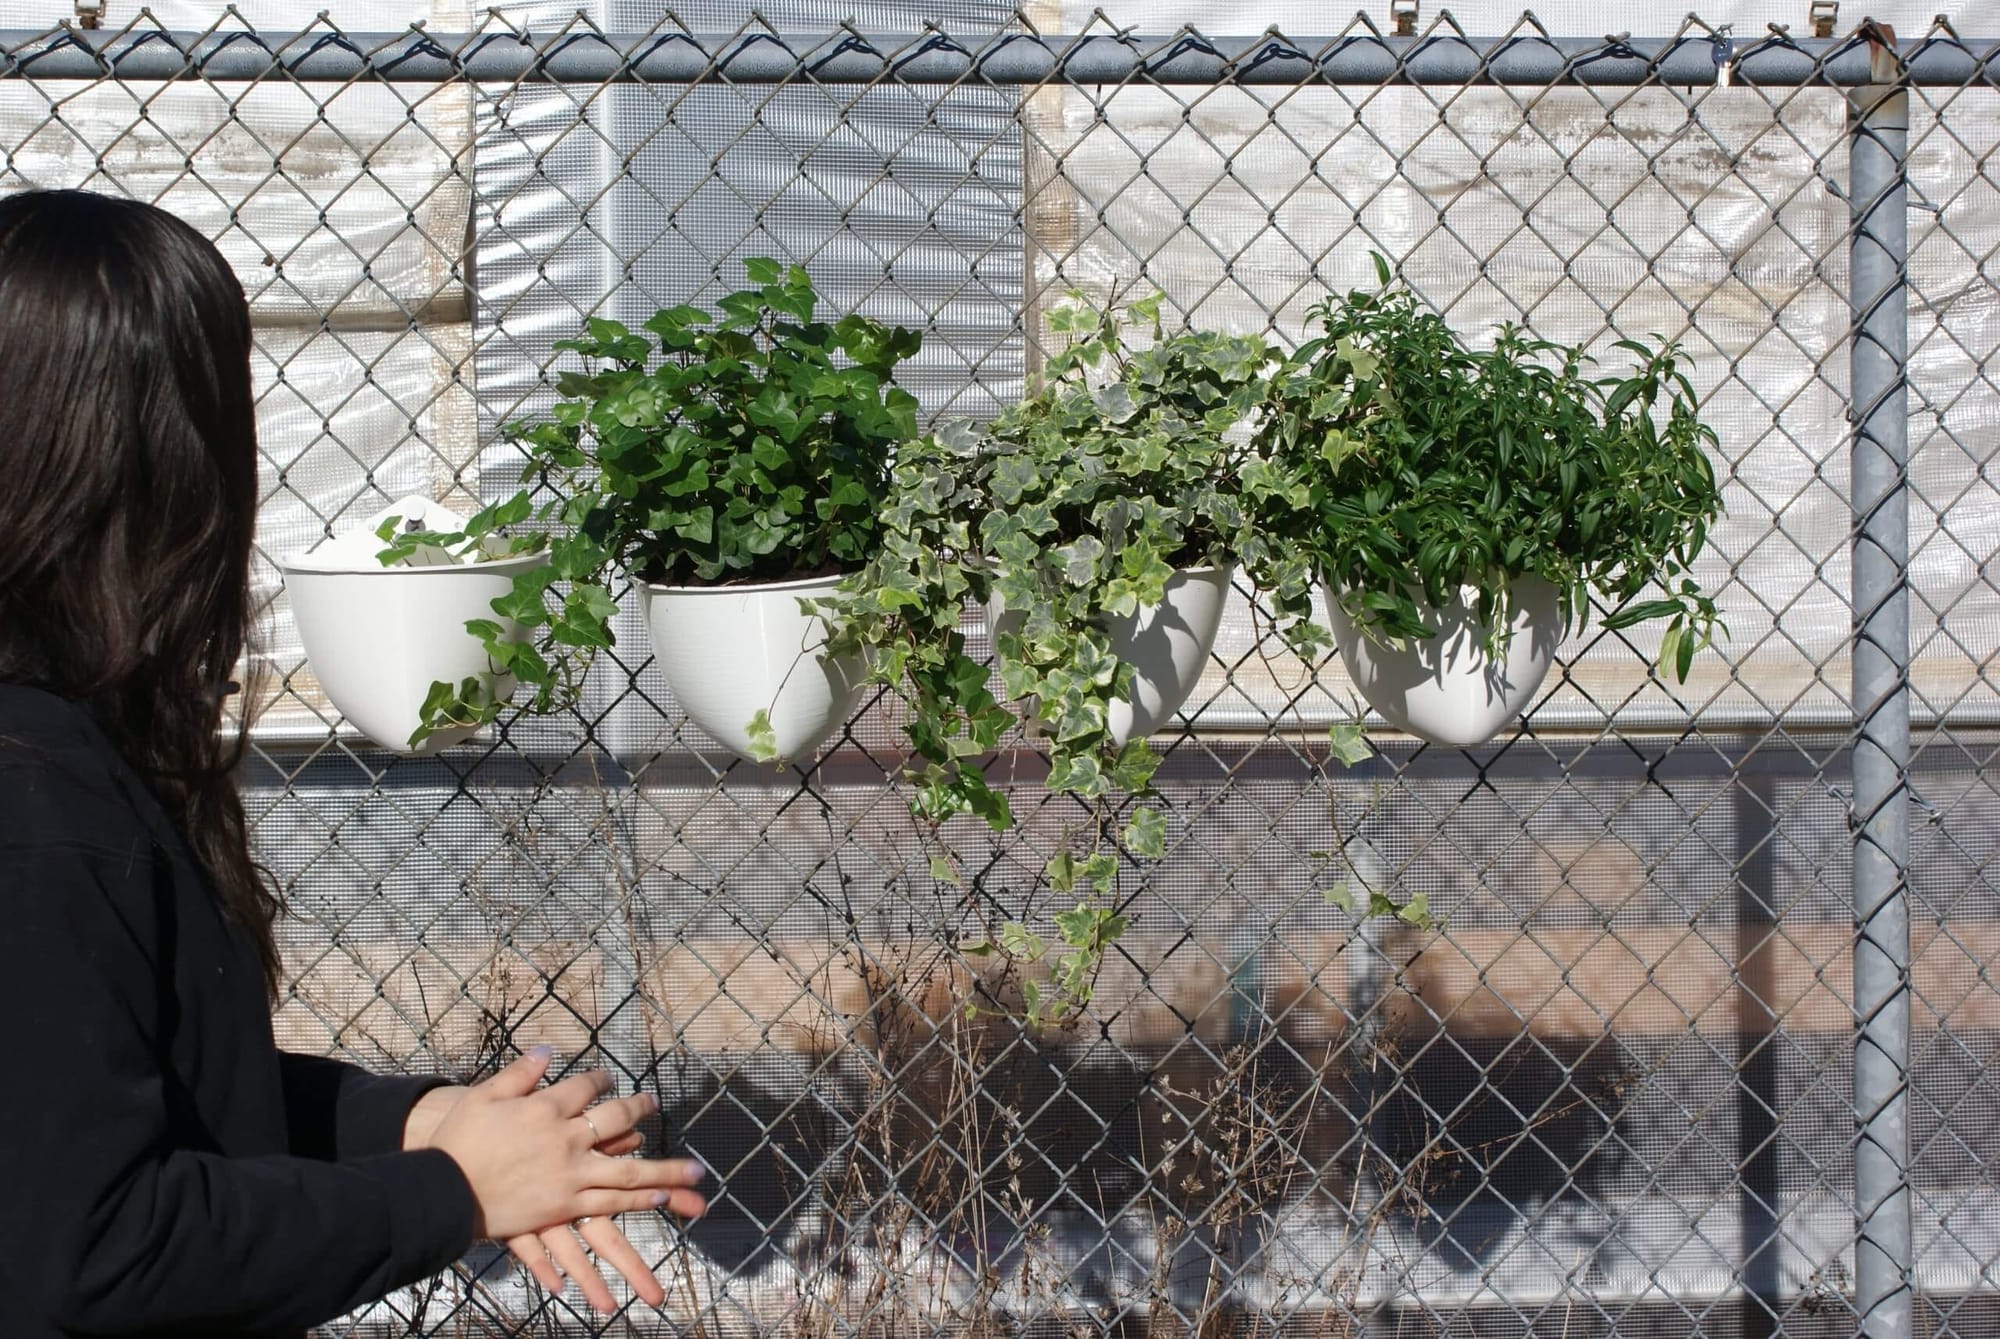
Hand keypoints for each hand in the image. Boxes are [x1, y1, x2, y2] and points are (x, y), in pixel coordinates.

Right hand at [404, 1072, 674, 1310]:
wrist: (442, 1193)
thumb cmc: (458, 1143)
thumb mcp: (484, 1097)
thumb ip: (519, 1072)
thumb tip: (547, 1048)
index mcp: (546, 1108)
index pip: (585, 1087)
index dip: (600, 1080)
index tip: (607, 1079)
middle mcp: (566, 1139)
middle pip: (616, 1120)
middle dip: (639, 1108)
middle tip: (653, 1103)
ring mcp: (570, 1175)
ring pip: (629, 1170)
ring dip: (665, 1170)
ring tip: (693, 1172)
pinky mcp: (565, 1205)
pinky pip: (610, 1202)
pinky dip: (638, 1200)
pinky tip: (660, 1198)